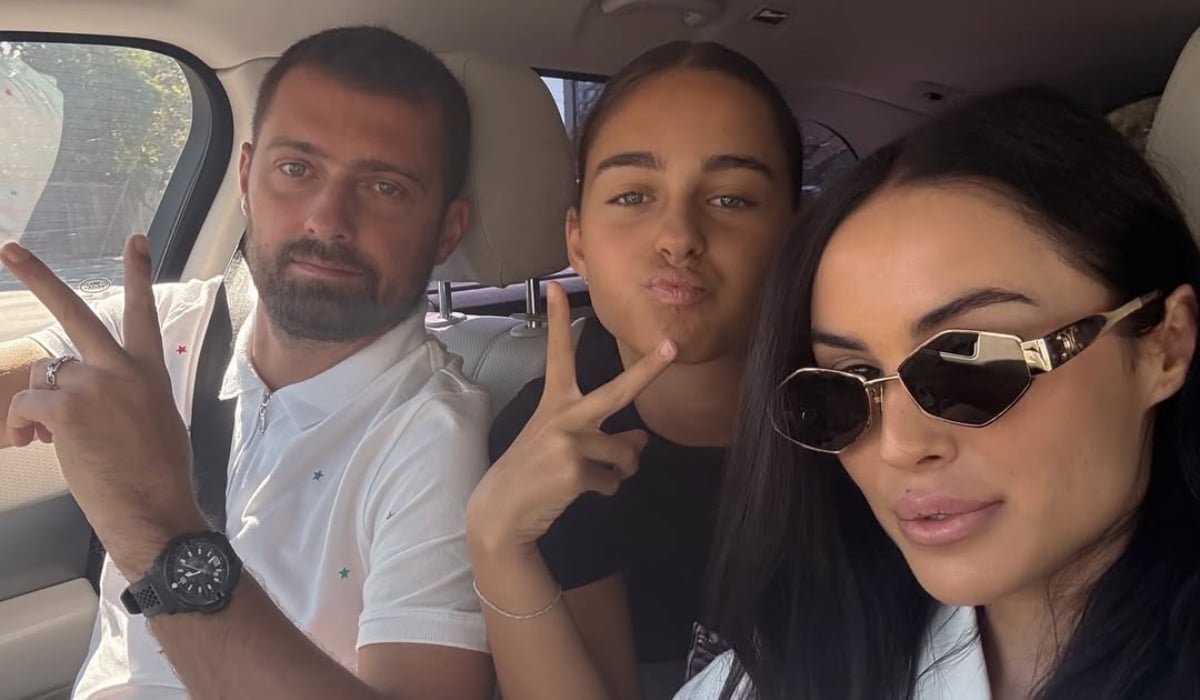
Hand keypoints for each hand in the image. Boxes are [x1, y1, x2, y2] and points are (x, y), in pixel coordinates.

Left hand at [1, 236, 204, 576]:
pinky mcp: (65, 406)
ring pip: (42, 376)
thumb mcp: (158, 422)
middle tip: (9, 249)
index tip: (136, 240)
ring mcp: (93, 384)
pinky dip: (23, 425)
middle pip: (74, 311)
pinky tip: (37, 444)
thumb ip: (126, 397)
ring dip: (38, 404)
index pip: (143, 314)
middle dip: (37, 276)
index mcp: (150, 372)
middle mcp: (122, 369)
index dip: (139, 274)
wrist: (155, 508)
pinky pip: (25, 404)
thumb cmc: (159, 477)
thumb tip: (86, 404)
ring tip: (50, 438)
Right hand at [466, 282, 675, 557]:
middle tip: (673, 345)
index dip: (557, 319)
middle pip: (618, 390)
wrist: (502, 511)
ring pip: (626, 453)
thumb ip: (604, 437)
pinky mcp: (574, 470)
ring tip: (596, 476)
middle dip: (649, 368)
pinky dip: (606, 490)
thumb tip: (643, 440)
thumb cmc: (535, 474)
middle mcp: (563, 415)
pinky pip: (614, 481)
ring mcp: (568, 441)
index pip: (558, 354)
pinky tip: (579, 491)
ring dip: (621, 470)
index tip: (557, 285)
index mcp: (555, 402)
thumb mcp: (565, 446)